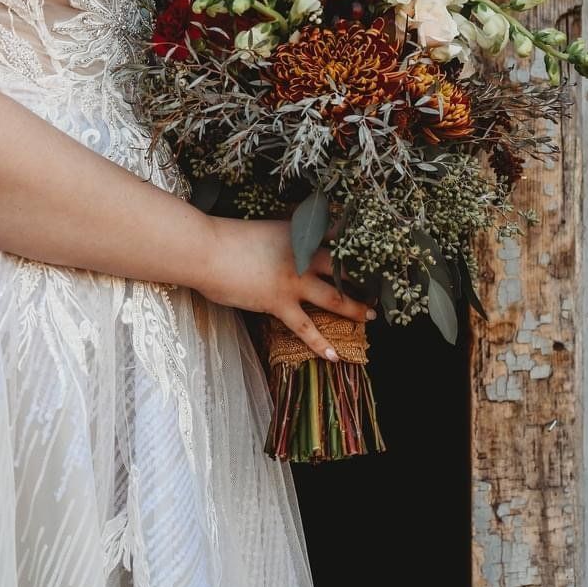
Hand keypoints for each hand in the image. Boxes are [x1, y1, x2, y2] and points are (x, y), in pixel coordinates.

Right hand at [203, 217, 375, 360]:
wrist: (205, 250)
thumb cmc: (226, 239)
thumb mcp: (264, 230)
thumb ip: (283, 238)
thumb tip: (290, 246)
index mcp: (299, 234)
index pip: (338, 237)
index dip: (358, 245)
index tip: (376, 251)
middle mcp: (303, 255)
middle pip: (345, 268)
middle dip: (365, 277)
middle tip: (382, 286)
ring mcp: (293, 281)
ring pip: (335, 297)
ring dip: (355, 307)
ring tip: (370, 316)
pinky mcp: (279, 302)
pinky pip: (305, 327)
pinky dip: (321, 343)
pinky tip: (335, 356)